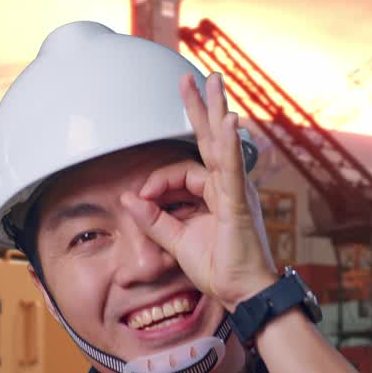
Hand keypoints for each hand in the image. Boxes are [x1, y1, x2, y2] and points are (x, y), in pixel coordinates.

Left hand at [120, 72, 278, 312]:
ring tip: (212, 83)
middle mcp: (229, 188)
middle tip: (194, 79)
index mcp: (216, 195)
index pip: (183, 172)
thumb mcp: (176, 242)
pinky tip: (227, 122)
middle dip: (201, 108)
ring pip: (222, 146)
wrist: (243, 293)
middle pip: (211, 140)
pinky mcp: (239, 205)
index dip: (157, 181)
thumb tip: (128, 199)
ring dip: (215, 113)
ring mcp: (236, 193)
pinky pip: (231, 170)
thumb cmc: (220, 269)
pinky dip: (227, 146)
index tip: (141, 199)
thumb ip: (153, 220)